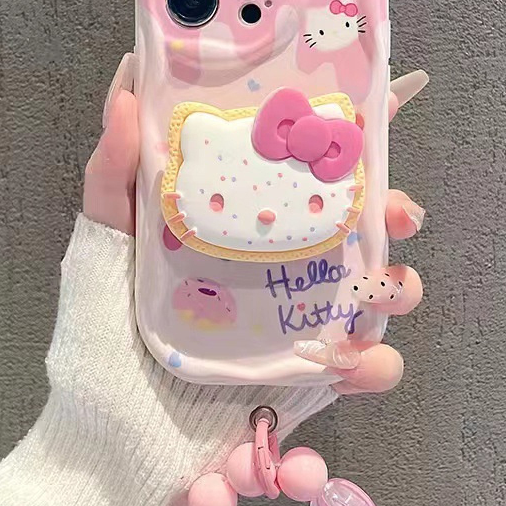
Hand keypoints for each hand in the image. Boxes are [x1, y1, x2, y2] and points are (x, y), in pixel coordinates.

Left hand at [84, 64, 428, 394]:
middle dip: (395, 210)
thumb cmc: (108, 314)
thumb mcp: (106, 233)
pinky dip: (374, 363)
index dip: (353, 139)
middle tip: (397, 213)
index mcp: (252, 217)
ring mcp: (304, 312)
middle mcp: (288, 257)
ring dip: (398, 285)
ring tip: (380, 293)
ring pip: (381, 287)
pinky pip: (365, 363)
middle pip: (364, 222)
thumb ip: (113, 168)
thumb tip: (128, 88)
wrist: (116, 417)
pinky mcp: (313, 370)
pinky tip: (352, 362)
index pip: (309, 168)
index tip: (382, 114)